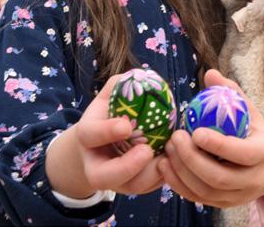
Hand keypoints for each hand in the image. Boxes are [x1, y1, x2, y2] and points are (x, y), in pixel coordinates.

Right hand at [47, 74, 163, 197]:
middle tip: (147, 151)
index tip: (126, 125)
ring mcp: (115, 180)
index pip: (91, 135)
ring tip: (168, 156)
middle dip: (126, 167)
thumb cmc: (110, 113)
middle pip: (104, 176)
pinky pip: (148, 188)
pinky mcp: (134, 186)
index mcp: (87, 136)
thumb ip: (121, 84)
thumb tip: (142, 76)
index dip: (107, 131)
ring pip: (130, 187)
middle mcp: (96, 164)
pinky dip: (163, 177)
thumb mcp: (110, 94)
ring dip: (151, 175)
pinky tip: (176, 161)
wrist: (105, 143)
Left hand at [158, 70, 263, 207]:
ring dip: (181, 171)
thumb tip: (210, 74)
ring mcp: (238, 196)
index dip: (218, 145)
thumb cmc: (254, 132)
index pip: (242, 153)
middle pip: (219, 177)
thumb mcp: (249, 110)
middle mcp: (253, 180)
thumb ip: (231, 92)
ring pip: (205, 191)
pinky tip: (166, 166)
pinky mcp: (223, 204)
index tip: (196, 131)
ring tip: (168, 150)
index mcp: (263, 153)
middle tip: (175, 137)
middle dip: (192, 159)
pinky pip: (197, 198)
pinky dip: (178, 184)